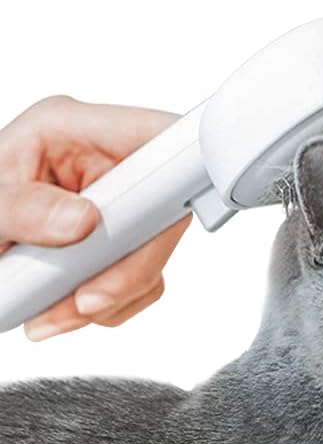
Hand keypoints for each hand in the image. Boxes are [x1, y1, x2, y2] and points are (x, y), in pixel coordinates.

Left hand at [0, 95, 187, 340]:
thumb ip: (24, 208)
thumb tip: (83, 221)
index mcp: (73, 128)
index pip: (157, 135)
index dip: (178, 171)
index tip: (157, 221)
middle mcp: (105, 162)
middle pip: (164, 209)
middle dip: (129, 264)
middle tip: (85, 300)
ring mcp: (114, 203)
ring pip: (153, 252)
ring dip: (113, 295)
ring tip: (53, 315)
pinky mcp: (114, 240)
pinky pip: (139, 278)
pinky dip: (108, 305)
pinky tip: (63, 310)